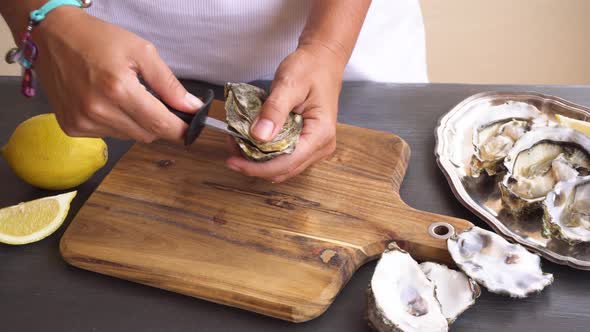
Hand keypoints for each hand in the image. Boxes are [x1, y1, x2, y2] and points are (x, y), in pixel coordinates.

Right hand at [33, 7, 202, 141]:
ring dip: (137, 123)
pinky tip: (107, 102)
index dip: (180, 130)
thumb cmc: (97, 39)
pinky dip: (117, 123)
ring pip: (129, 136)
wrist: (51, 36)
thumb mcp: (141, 52)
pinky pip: (109, 135)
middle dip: (159, 123)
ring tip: (126, 96)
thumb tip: (192, 108)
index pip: (160, 124)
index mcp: (118, 89)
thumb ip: (169, 84)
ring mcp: (83, 121)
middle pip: (147, 135)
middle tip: (157, 103)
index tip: (192, 129)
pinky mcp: (72, 127)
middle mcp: (98, 110)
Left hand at [225, 44, 342, 181]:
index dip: (257, 167)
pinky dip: (265, 153)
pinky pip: (284, 156)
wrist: (322, 60)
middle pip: (283, 169)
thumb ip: (274, 110)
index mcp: (321, 134)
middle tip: (230, 148)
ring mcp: (315, 147)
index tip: (232, 161)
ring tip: (237, 143)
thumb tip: (258, 137)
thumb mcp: (289, 83)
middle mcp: (321, 146)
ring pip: (282, 167)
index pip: (286, 163)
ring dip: (258, 160)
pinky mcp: (307, 144)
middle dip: (254, 164)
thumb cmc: (310, 67)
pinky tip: (251, 141)